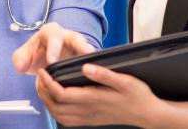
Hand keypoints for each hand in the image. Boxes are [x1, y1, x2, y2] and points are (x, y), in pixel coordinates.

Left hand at [11, 22, 95, 74]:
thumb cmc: (35, 54)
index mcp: (51, 32)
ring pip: (88, 49)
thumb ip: (19, 59)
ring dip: (92, 58)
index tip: (51, 62)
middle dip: (82, 46)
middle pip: (77, 39)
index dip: (53, 50)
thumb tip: (21, 66)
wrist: (45, 58)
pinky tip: (99, 78)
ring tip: (98, 68)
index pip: (54, 38)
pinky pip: (93, 60)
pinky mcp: (86, 56)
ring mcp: (80, 46)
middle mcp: (68, 36)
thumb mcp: (24, 55)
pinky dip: (96, 68)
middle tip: (85, 56)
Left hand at [35, 64, 161, 126]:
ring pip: (59, 115)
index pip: (61, 94)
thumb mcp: (125, 80)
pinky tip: (57, 100)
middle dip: (43, 92)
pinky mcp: (91, 120)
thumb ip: (104, 73)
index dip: (48, 83)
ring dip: (47, 101)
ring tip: (44, 87)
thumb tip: (86, 67)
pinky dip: (56, 110)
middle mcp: (88, 111)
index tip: (43, 71)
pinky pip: (67, 120)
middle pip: (55, 106)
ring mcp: (88, 118)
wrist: (148, 114)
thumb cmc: (138, 96)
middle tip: (39, 77)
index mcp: (93, 98)